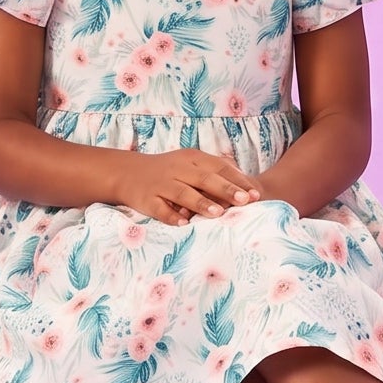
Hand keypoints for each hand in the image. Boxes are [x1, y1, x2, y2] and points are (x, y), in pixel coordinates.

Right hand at [109, 151, 264, 225]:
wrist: (127, 172)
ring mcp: (162, 184)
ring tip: (218, 213)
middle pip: (205, 179)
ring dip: (201, 203)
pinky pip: (160, 208)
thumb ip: (215, 169)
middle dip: (225, 190)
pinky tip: (183, 224)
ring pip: (183, 193)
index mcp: (192, 159)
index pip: (219, 167)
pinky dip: (171, 216)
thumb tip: (243, 180)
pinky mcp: (147, 199)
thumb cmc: (168, 170)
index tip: (254, 194)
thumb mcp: (190, 162)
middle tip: (244, 201)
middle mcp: (178, 169)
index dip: (237, 180)